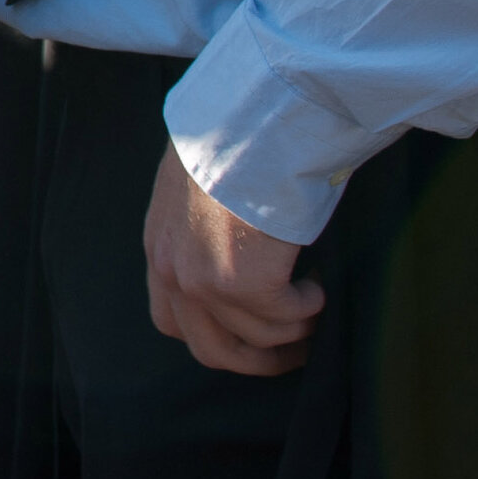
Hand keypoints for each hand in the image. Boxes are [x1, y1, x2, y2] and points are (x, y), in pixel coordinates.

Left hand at [142, 152, 322, 376]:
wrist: (251, 118)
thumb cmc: (236, 139)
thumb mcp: (198, 188)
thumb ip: (201, 228)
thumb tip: (234, 250)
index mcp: (158, 247)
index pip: (173, 321)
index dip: (216, 336)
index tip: (252, 334)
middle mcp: (172, 272)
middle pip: (212, 350)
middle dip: (259, 360)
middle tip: (297, 351)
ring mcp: (204, 282)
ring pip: (259, 338)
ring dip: (296, 329)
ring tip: (316, 301)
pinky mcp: (243, 284)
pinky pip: (287, 318)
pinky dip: (310, 306)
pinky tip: (319, 281)